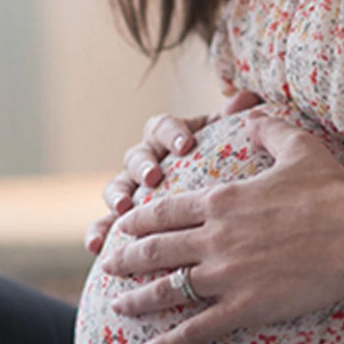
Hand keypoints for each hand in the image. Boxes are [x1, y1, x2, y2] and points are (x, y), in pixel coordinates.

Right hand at [83, 90, 262, 253]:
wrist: (216, 202)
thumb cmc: (223, 163)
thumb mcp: (229, 141)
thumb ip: (233, 121)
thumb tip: (247, 98)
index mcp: (168, 136)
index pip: (163, 127)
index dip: (172, 133)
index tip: (186, 144)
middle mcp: (146, 159)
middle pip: (136, 156)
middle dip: (143, 165)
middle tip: (154, 177)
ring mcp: (133, 188)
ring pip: (117, 187)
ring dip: (116, 196)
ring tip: (122, 209)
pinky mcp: (126, 219)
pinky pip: (105, 223)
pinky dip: (97, 232)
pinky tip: (95, 246)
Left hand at [100, 114, 343, 343]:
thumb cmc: (333, 188)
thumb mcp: (298, 147)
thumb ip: (268, 129)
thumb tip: (252, 113)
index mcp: (221, 200)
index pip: (165, 210)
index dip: (138, 219)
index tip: (122, 224)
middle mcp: (214, 237)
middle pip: (154, 249)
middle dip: (125, 257)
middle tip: (107, 263)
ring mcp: (226, 274)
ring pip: (166, 289)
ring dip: (137, 299)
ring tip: (116, 307)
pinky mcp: (245, 306)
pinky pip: (196, 328)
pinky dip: (168, 342)